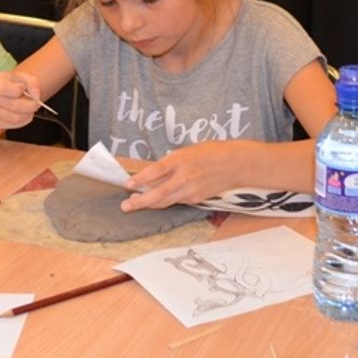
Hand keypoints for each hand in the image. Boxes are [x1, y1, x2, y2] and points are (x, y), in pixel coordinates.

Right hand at [0, 70, 42, 130]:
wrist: (2, 92)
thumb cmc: (15, 84)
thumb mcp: (26, 77)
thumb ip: (34, 83)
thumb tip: (36, 96)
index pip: (4, 89)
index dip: (18, 90)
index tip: (24, 89)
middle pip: (14, 106)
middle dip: (30, 106)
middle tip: (35, 104)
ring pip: (15, 118)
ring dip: (27, 115)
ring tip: (28, 109)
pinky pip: (12, 125)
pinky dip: (22, 121)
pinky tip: (22, 114)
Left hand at [121, 141, 238, 210]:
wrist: (232, 165)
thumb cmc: (208, 153)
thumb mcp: (185, 151)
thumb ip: (168, 164)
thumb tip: (149, 175)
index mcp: (180, 160)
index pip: (156, 170)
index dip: (141, 179)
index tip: (128, 184)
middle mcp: (184, 177)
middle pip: (159, 193)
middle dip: (140, 201)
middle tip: (125, 205)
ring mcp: (191, 190)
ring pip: (165, 201)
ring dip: (149, 204)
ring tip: (135, 204)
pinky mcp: (195, 199)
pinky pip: (176, 201)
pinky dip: (164, 201)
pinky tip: (155, 200)